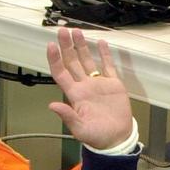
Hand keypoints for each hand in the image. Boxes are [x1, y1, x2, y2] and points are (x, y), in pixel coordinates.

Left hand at [45, 27, 133, 150]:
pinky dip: (104, 54)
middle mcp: (84, 86)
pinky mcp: (112, 84)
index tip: (51, 45)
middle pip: (72, 62)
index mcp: (75, 95)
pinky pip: (107, 66)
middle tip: (62, 30)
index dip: (55, 60)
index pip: (61, 73)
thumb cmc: (97, 137)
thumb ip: (67, 116)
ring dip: (81, 46)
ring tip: (76, 31)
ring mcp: (98, 84)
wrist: (117, 139)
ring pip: (87, 60)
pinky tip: (100, 43)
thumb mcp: (80, 129)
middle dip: (66, 46)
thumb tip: (52, 105)